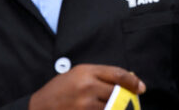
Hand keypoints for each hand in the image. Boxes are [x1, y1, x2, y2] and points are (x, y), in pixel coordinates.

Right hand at [29, 64, 145, 109]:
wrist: (37, 107)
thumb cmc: (60, 89)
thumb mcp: (79, 74)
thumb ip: (102, 75)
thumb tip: (129, 78)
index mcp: (87, 71)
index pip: (118, 74)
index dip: (133, 82)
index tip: (141, 88)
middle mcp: (87, 86)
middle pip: (117, 93)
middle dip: (127, 98)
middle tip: (133, 102)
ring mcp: (83, 104)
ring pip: (111, 107)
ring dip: (117, 109)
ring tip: (119, 107)